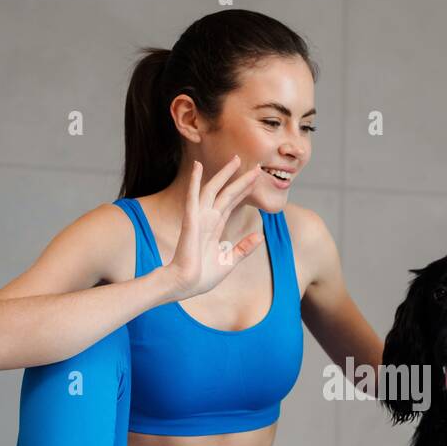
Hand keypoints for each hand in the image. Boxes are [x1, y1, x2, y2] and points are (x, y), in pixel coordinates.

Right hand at [167, 155, 264, 300]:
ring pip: (213, 191)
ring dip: (224, 175)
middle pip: (226, 193)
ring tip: (236, 160)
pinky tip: (198, 167)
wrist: (186, 285)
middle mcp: (208, 219)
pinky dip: (195, 182)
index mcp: (215, 227)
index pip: (232, 203)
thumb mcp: (229, 261)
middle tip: (255, 165)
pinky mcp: (190, 222)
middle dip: (240, 179)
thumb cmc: (203, 276)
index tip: (256, 178)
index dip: (244, 190)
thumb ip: (243, 248)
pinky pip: (193, 199)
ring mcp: (199, 219)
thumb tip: (260, 236)